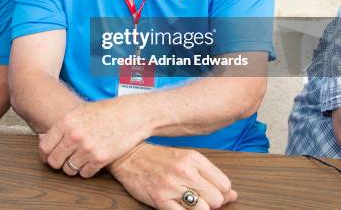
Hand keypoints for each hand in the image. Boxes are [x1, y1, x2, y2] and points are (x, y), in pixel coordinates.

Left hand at [39, 99, 149, 177]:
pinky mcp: (100, 159)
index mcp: (67, 121)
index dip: (45, 154)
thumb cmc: (107, 112)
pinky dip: (86, 170)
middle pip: (54, 161)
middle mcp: (75, 135)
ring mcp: (87, 148)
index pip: (44, 146)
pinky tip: (91, 161)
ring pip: (68, 169)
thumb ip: (63, 125)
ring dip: (72, 167)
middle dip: (58, 162)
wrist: (132, 115)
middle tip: (64, 160)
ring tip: (80, 158)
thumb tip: (43, 138)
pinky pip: (84, 173)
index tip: (48, 156)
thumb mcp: (80, 111)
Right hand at [108, 143, 237, 208]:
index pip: (224, 184)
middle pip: (216, 199)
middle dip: (211, 203)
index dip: (221, 193)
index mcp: (193, 158)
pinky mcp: (160, 199)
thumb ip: (209, 175)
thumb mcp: (185, 158)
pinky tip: (179, 207)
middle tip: (199, 199)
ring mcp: (172, 186)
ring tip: (188, 203)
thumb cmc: (158, 158)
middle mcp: (184, 170)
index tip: (211, 192)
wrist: (128, 156)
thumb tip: (233, 194)